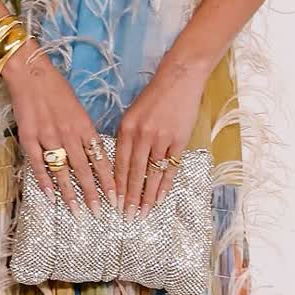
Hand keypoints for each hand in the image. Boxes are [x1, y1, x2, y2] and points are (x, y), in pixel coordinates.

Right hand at [1, 39, 116, 217]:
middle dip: (92, 193)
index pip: (100, 159)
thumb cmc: (57, 89)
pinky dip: (44, 181)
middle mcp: (69, 134)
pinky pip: (38, 164)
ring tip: (76, 212)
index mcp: (84, 126)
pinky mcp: (29, 138)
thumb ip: (86, 132)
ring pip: (62, 171)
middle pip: (83, 169)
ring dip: (70, 193)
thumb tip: (94, 155)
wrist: (31, 74)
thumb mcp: (79, 109)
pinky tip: (50, 196)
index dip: (108, 180)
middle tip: (99, 213)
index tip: (116, 198)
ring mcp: (48, 137)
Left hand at [113, 52, 209, 218]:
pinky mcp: (178, 140)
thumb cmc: (155, 96)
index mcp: (126, 128)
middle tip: (127, 216)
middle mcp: (141, 135)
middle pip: (133, 172)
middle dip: (130, 197)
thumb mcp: (133, 113)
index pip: (118, 163)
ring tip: (144, 212)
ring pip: (152, 173)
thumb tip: (123, 163)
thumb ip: (127, 136)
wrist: (180, 79)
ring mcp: (161, 139)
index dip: (116, 185)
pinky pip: (170, 168)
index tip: (114, 203)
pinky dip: (165, 184)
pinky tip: (161, 197)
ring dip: (147, 196)